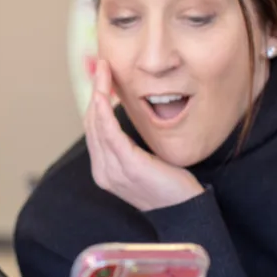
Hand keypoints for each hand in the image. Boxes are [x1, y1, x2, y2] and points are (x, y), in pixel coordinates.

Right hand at [85, 60, 203, 210]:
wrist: (185, 211)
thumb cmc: (168, 185)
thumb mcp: (144, 161)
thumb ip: (129, 144)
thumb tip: (125, 116)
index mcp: (104, 169)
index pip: (93, 128)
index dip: (95, 99)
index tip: (101, 76)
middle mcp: (102, 171)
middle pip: (91, 123)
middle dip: (94, 90)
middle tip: (100, 65)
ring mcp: (112, 171)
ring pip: (96, 125)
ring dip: (98, 94)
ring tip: (103, 72)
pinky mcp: (127, 166)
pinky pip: (109, 135)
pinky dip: (104, 113)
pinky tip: (103, 95)